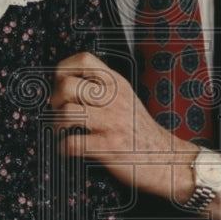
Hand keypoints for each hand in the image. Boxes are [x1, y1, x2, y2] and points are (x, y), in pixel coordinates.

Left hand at [50, 52, 196, 202]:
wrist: (166, 159)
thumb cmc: (141, 131)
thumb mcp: (126, 99)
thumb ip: (102, 88)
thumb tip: (66, 82)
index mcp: (117, 84)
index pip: (84, 60)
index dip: (63, 69)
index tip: (58, 82)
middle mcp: (114, 99)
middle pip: (67, 85)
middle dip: (54, 100)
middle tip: (58, 110)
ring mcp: (111, 122)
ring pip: (66, 113)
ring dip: (56, 124)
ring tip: (62, 131)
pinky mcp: (108, 146)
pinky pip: (72, 143)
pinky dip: (63, 148)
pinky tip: (68, 149)